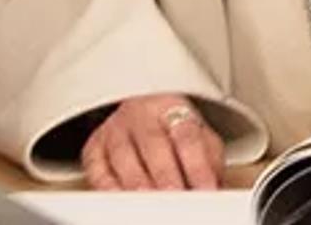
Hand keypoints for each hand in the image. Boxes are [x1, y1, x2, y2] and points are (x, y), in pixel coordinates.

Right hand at [82, 92, 225, 190]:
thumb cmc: (174, 131)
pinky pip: (97, 169)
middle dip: (165, 175)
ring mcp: (114, 131)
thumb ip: (210, 162)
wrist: (141, 111)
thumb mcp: (201, 138)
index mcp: (171, 108)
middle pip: (153, 144)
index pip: (186, 135)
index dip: (197, 165)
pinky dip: (108, 187)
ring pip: (123, 156)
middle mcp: (140, 116)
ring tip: (151, 204)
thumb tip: (216, 189)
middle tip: (176, 197)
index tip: (206, 190)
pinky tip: (121, 200)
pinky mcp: (94, 148)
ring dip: (137, 183)